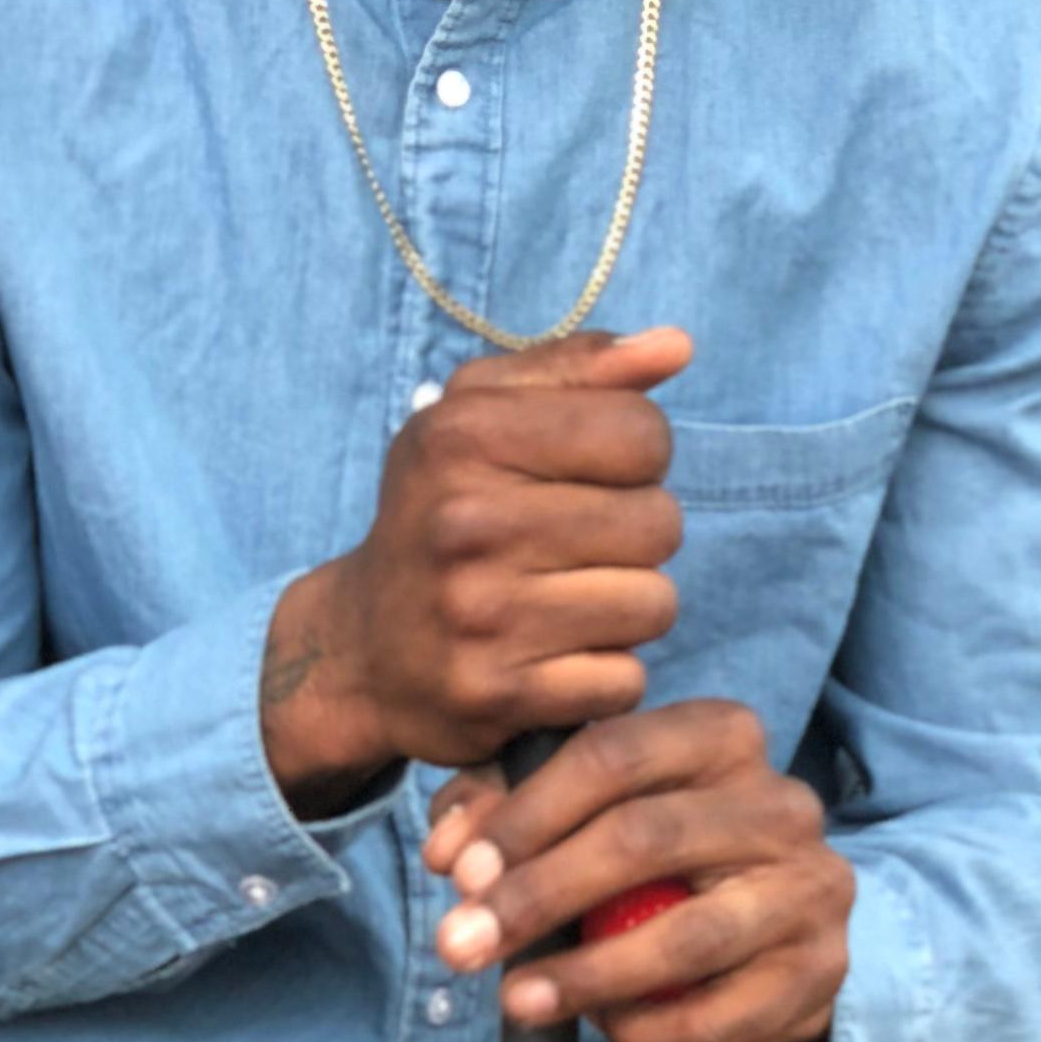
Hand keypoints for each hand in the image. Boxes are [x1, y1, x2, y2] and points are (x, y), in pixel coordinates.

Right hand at [260, 327, 692, 805]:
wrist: (364, 647)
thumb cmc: (443, 513)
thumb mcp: (483, 418)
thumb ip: (581, 370)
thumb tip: (676, 345)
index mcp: (464, 436)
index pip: (643, 433)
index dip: (637, 457)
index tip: (591, 477)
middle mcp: (466, 522)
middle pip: (659, 522)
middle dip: (637, 537)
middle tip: (579, 548)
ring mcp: (480, 615)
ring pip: (653, 605)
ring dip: (629, 608)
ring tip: (571, 602)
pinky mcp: (497, 695)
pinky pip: (623, 679)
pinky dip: (604, 674)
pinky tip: (556, 659)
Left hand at [425, 701, 853, 1041]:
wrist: (774, 943)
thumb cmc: (658, 869)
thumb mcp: (586, 821)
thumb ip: (509, 817)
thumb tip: (453, 854)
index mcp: (722, 738)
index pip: (615, 756)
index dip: (527, 814)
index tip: (461, 872)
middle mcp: (781, 802)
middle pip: (645, 837)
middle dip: (539, 896)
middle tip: (462, 943)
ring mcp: (811, 888)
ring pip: (688, 935)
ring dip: (586, 975)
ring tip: (516, 1001)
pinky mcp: (820, 970)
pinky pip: (719, 1013)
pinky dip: (647, 1029)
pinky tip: (605, 1030)